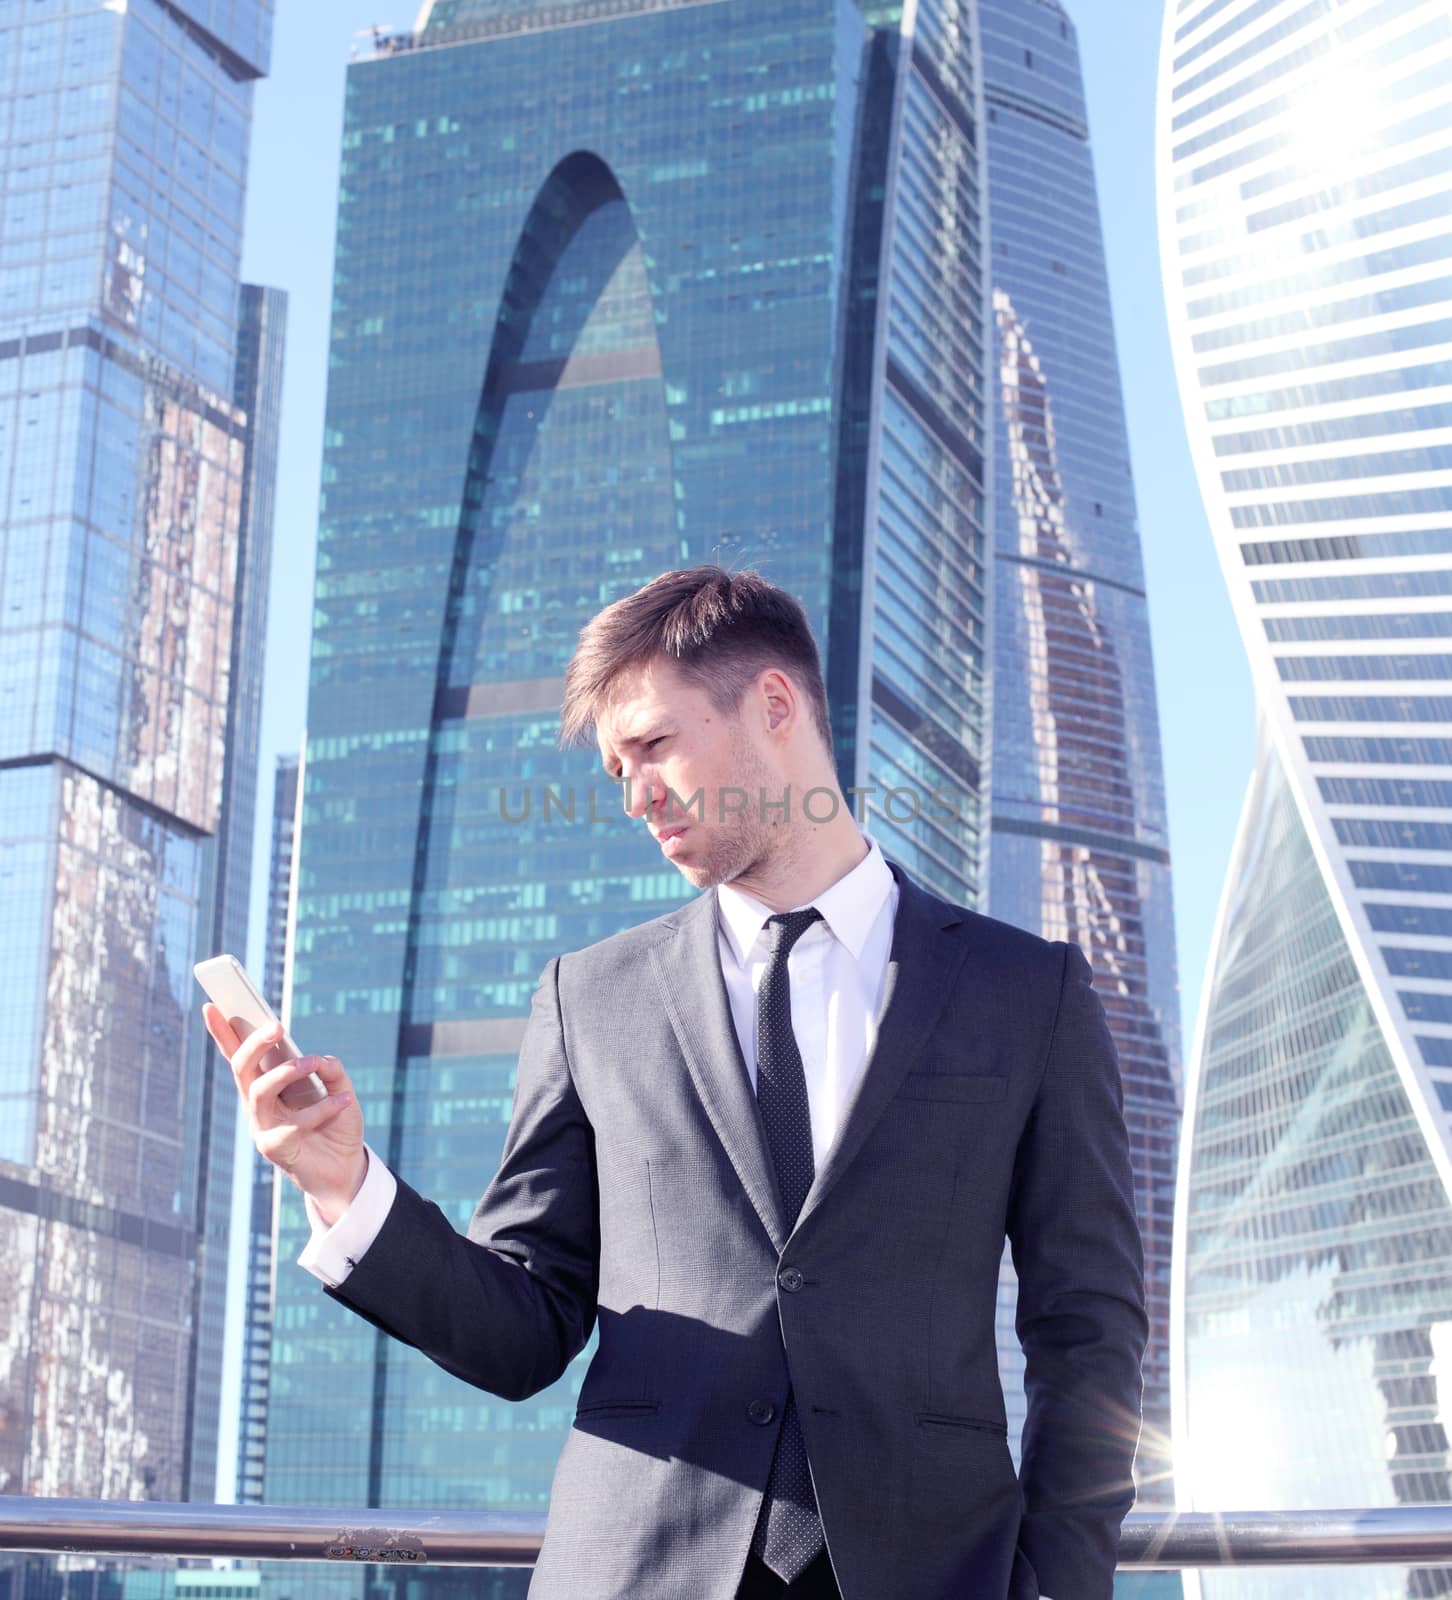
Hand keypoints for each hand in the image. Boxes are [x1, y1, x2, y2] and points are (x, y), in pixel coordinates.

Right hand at [202, 1005, 367, 1222]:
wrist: (346, 1168)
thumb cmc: (337, 1125)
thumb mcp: (340, 1089)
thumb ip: (330, 1070)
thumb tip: (319, 1059)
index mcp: (268, 1085)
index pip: (240, 1055)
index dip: (223, 1032)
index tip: (211, 1004)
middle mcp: (259, 1104)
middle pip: (241, 1068)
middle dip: (254, 1043)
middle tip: (276, 1026)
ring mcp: (262, 1126)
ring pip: (259, 1091)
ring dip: (287, 1072)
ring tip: (314, 1063)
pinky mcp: (274, 1148)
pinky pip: (294, 1122)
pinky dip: (322, 1108)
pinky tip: (343, 1100)